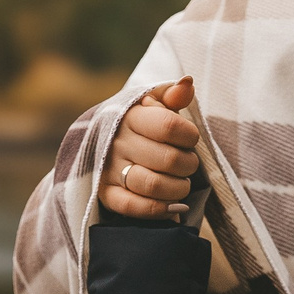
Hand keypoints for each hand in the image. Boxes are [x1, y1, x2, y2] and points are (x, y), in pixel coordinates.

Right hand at [97, 76, 198, 219]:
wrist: (103, 143)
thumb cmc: (140, 123)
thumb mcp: (153, 103)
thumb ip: (172, 95)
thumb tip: (187, 83)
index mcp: (130, 116)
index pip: (169, 126)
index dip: (189, 136)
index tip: (190, 139)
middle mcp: (116, 143)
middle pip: (168, 159)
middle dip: (189, 164)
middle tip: (189, 164)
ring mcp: (108, 170)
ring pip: (154, 186)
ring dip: (179, 189)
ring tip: (182, 183)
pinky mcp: (106, 195)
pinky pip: (134, 207)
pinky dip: (159, 210)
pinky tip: (174, 206)